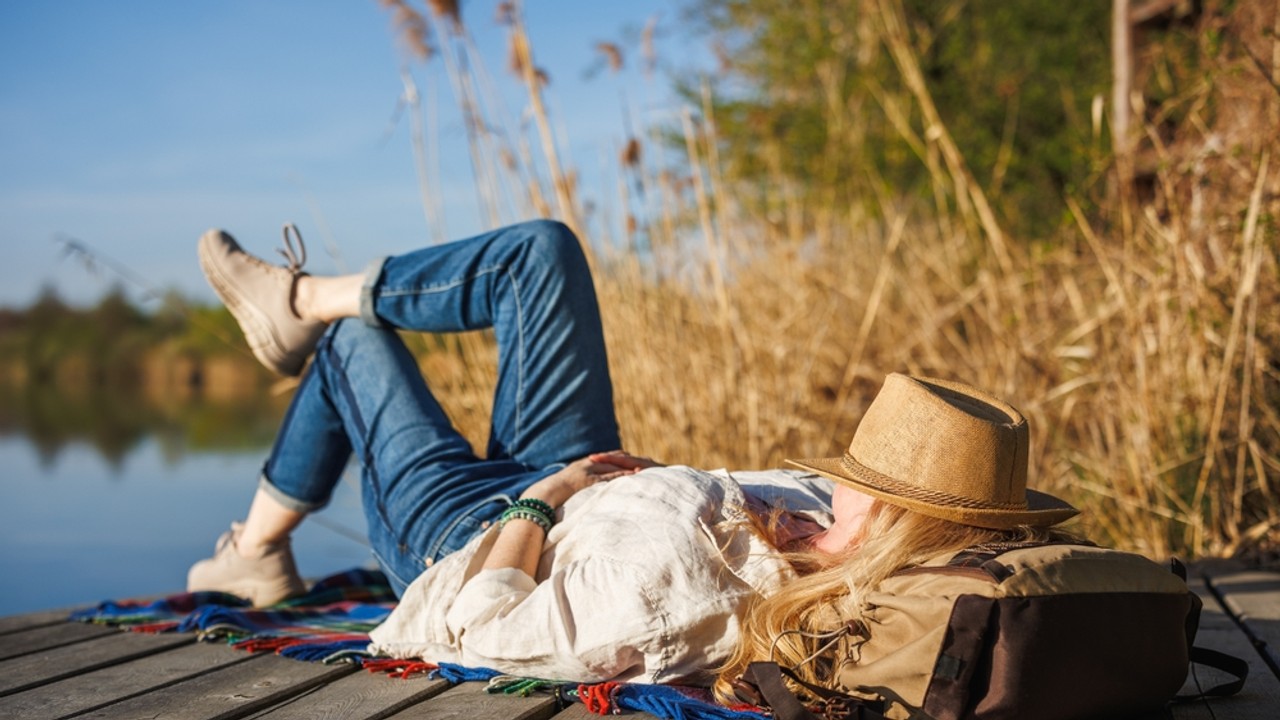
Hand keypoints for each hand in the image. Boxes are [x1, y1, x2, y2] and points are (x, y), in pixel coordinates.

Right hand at [521, 450, 661, 507]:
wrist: (543, 495)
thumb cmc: (553, 493)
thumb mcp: (568, 485)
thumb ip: (579, 485)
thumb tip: (583, 490)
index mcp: (584, 464)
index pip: (606, 457)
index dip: (621, 458)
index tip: (634, 458)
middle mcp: (588, 464)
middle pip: (613, 457)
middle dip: (629, 459)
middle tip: (646, 460)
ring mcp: (588, 471)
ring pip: (613, 466)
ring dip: (628, 467)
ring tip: (645, 468)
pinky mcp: (589, 480)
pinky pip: (609, 477)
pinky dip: (622, 477)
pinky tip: (633, 478)